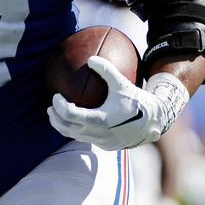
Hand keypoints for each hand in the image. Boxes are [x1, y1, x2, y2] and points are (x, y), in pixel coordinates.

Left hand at [47, 57, 187, 150]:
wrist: (155, 122)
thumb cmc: (137, 100)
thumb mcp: (122, 83)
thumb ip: (106, 70)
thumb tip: (90, 58)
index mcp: (99, 121)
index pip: (69, 115)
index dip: (58, 106)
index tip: (55, 95)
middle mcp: (98, 135)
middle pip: (67, 129)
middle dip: (55, 119)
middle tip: (50, 108)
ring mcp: (102, 142)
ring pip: (75, 136)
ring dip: (64, 126)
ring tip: (58, 115)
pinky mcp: (106, 146)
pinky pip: (86, 139)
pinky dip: (77, 130)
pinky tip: (76, 120)